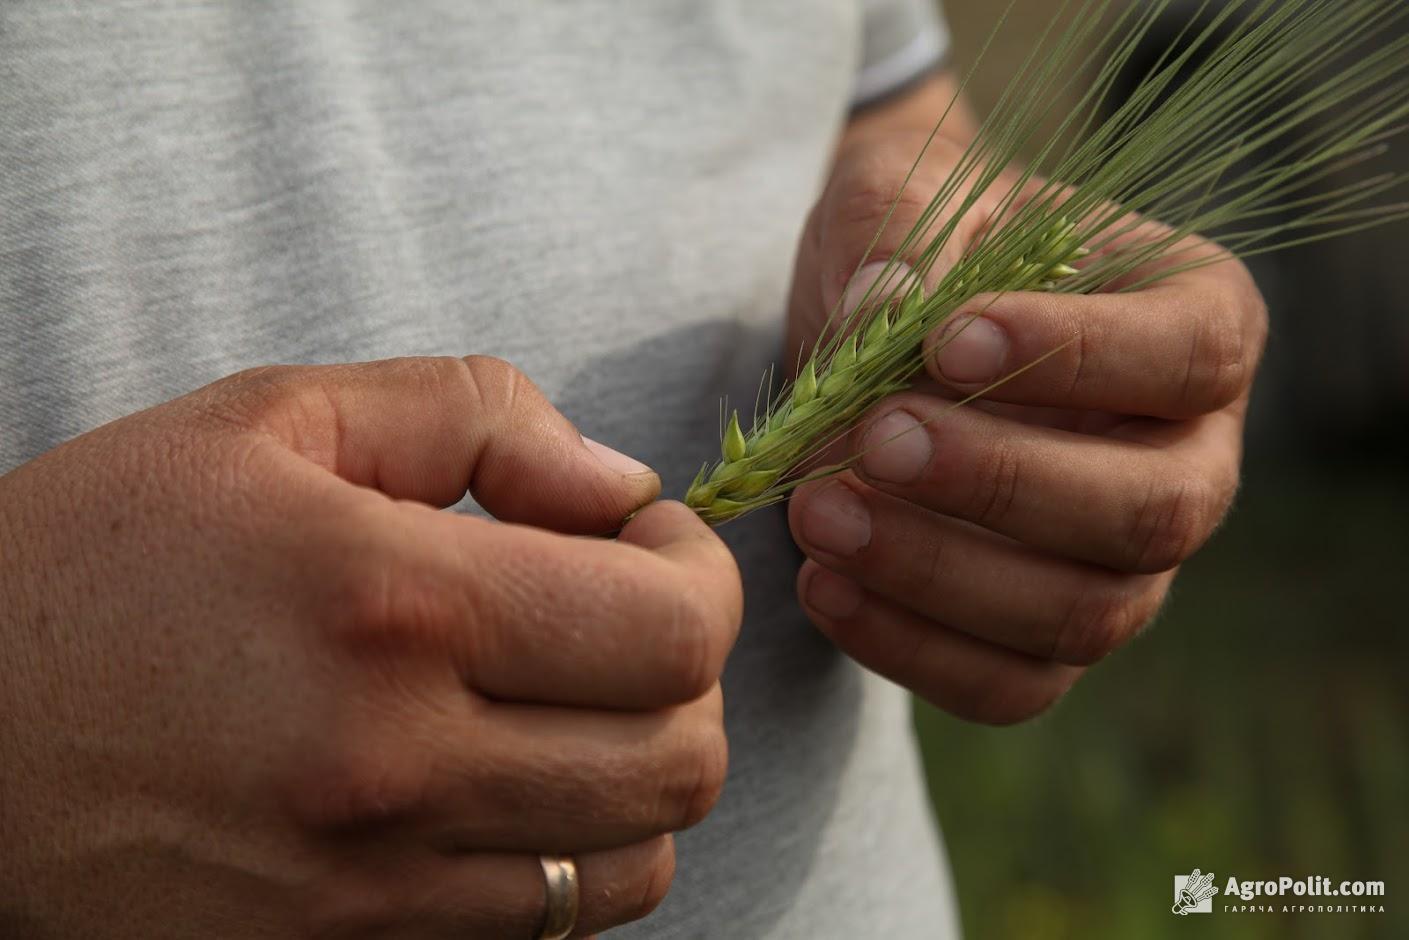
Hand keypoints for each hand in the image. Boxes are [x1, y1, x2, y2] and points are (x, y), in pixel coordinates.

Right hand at [0, 356, 741, 937]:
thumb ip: (470, 414)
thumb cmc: (101, 561)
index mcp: (390, 606)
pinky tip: (515, 777)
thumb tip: (615, 483)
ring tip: (577, 696)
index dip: (699, 573)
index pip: (670, 630)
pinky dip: (574, 849)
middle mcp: (397, 765)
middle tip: (625, 610)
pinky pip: (545, 927)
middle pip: (683, 757)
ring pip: (638, 861)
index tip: (651, 539)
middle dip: (691, 669)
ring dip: (645, 766)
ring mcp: (373, 889)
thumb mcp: (269, 421)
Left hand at [785, 115, 1265, 724]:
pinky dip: (912, 650)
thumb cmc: (913, 243)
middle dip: (1004, 484)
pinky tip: (820, 586)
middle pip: (1153, 509)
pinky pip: (1009, 684)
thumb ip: (890, 228)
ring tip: (816, 514)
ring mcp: (1127, 563)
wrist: (877, 324)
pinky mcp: (1048, 636)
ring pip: (1084, 614)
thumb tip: (885, 305)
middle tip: (873, 440)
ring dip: (942, 576)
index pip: (1191, 353)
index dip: (1080, 358)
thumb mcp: (892, 192)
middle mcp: (1189, 456)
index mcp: (1194, 322)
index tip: (947, 338)